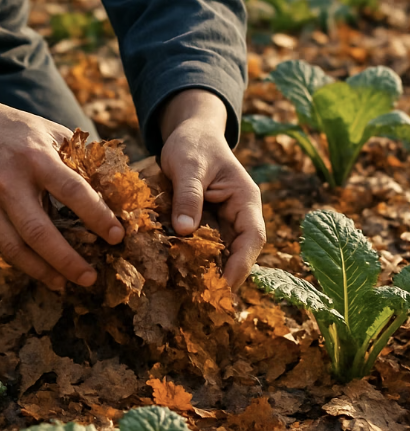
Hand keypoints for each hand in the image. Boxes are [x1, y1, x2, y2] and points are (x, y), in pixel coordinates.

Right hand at [0, 71, 123, 290]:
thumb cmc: (14, 129)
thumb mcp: (48, 131)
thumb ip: (76, 158)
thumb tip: (110, 187)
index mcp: (35, 156)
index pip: (73, 192)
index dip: (98, 216)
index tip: (117, 236)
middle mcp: (9, 181)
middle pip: (40, 232)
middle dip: (68, 260)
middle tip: (92, 277)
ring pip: (16, 248)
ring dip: (44, 271)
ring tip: (66, 284)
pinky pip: (2, 247)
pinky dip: (24, 263)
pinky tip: (42, 271)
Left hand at [158, 90, 265, 289]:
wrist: (189, 132)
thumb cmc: (193, 143)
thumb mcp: (188, 165)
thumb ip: (189, 195)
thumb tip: (185, 231)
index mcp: (245, 198)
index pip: (253, 237)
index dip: (242, 264)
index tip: (225, 285)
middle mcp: (239, 213)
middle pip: (238, 251)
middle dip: (224, 275)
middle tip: (203, 299)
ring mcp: (223, 220)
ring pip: (221, 253)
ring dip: (208, 270)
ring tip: (189, 293)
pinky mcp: (206, 223)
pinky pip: (204, 245)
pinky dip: (194, 258)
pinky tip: (178, 273)